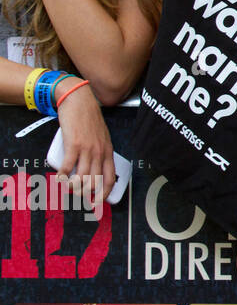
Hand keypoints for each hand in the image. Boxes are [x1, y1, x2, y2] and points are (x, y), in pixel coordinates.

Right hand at [56, 86, 115, 207]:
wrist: (80, 102)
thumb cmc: (89, 119)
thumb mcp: (102, 137)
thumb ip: (100, 150)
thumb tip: (94, 168)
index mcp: (108, 151)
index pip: (110, 178)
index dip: (104, 194)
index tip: (97, 202)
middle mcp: (100, 152)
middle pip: (94, 182)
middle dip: (83, 192)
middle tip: (75, 193)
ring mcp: (87, 149)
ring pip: (81, 178)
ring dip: (72, 186)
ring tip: (66, 186)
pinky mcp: (74, 145)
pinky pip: (67, 167)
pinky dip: (61, 176)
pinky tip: (58, 177)